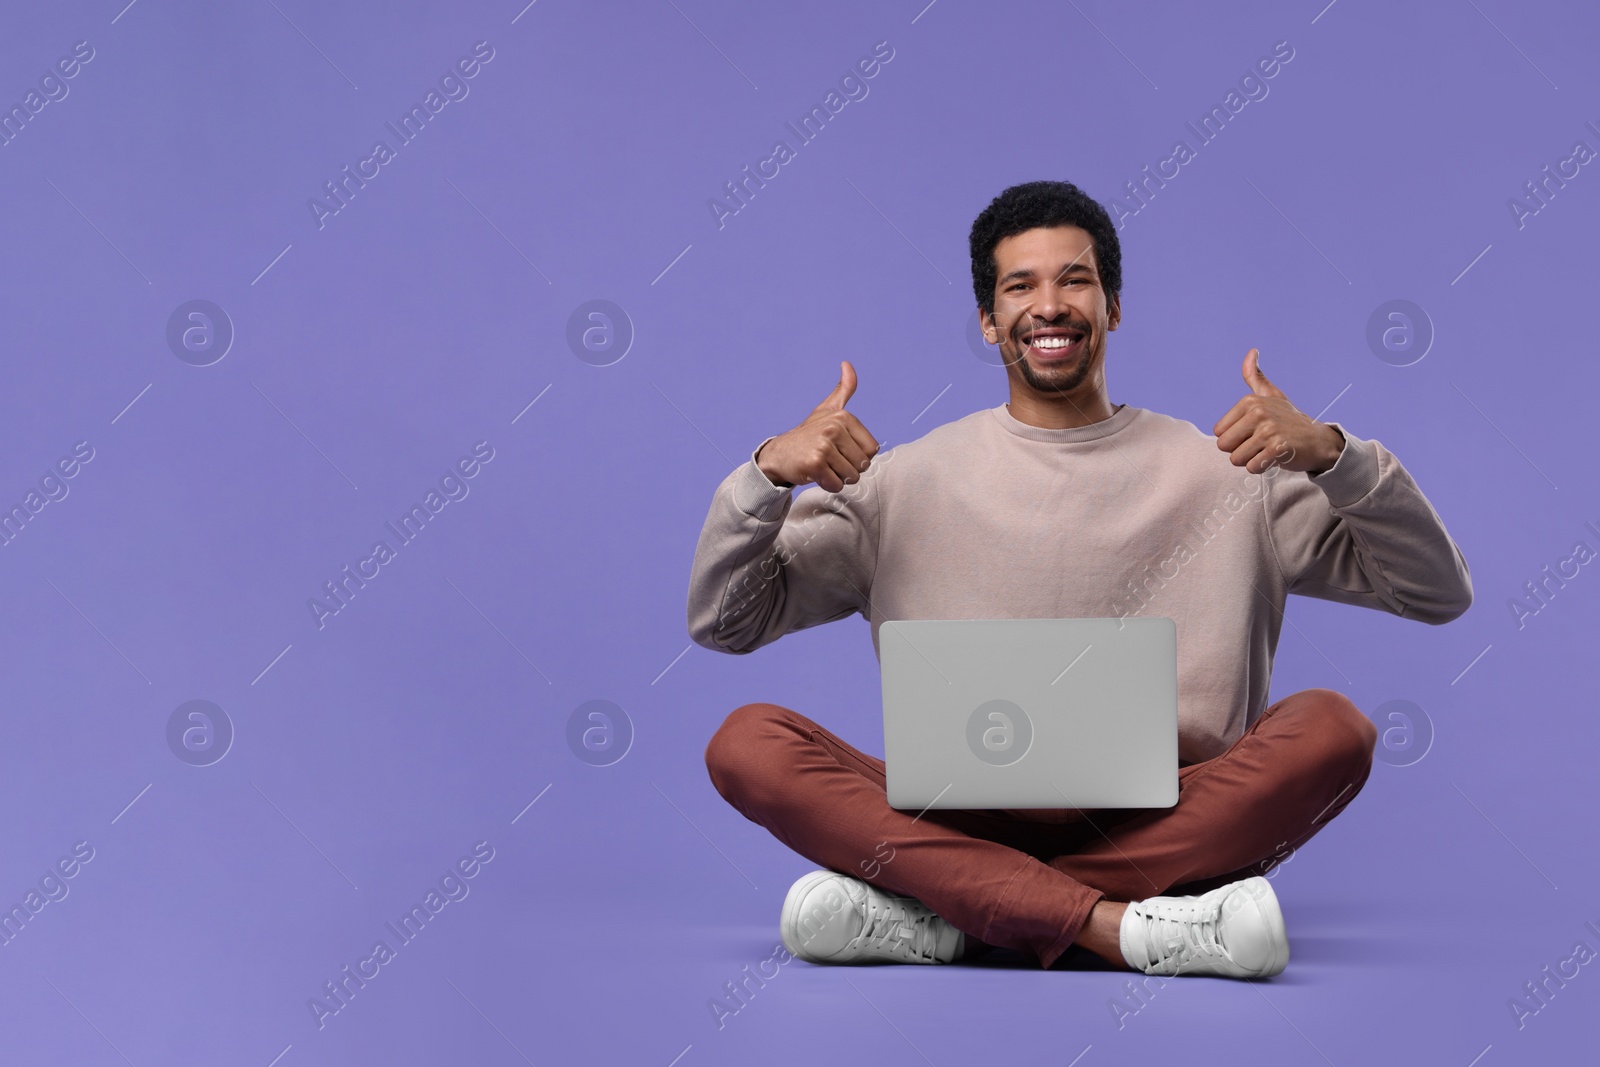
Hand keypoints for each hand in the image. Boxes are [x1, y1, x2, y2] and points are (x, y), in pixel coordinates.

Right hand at [756, 360, 880, 492]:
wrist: (779, 454)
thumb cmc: (808, 434)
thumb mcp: (827, 410)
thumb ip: (843, 389)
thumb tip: (847, 364)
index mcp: (843, 417)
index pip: (872, 449)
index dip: (858, 456)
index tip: (840, 450)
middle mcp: (834, 428)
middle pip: (863, 464)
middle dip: (849, 469)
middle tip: (830, 461)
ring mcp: (824, 445)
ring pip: (851, 476)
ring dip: (838, 478)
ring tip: (823, 467)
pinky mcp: (815, 463)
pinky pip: (836, 484)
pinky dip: (828, 485)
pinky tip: (816, 474)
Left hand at [1212, 349, 1343, 474]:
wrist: (1318, 440)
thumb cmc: (1289, 420)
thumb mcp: (1271, 395)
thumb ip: (1255, 377)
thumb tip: (1252, 351)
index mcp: (1250, 401)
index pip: (1219, 432)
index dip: (1234, 438)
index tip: (1254, 432)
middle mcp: (1258, 412)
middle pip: (1224, 446)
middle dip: (1239, 450)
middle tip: (1260, 444)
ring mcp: (1269, 430)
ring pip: (1236, 459)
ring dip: (1251, 460)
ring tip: (1268, 450)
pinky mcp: (1278, 448)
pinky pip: (1253, 467)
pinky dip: (1262, 468)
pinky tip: (1275, 458)